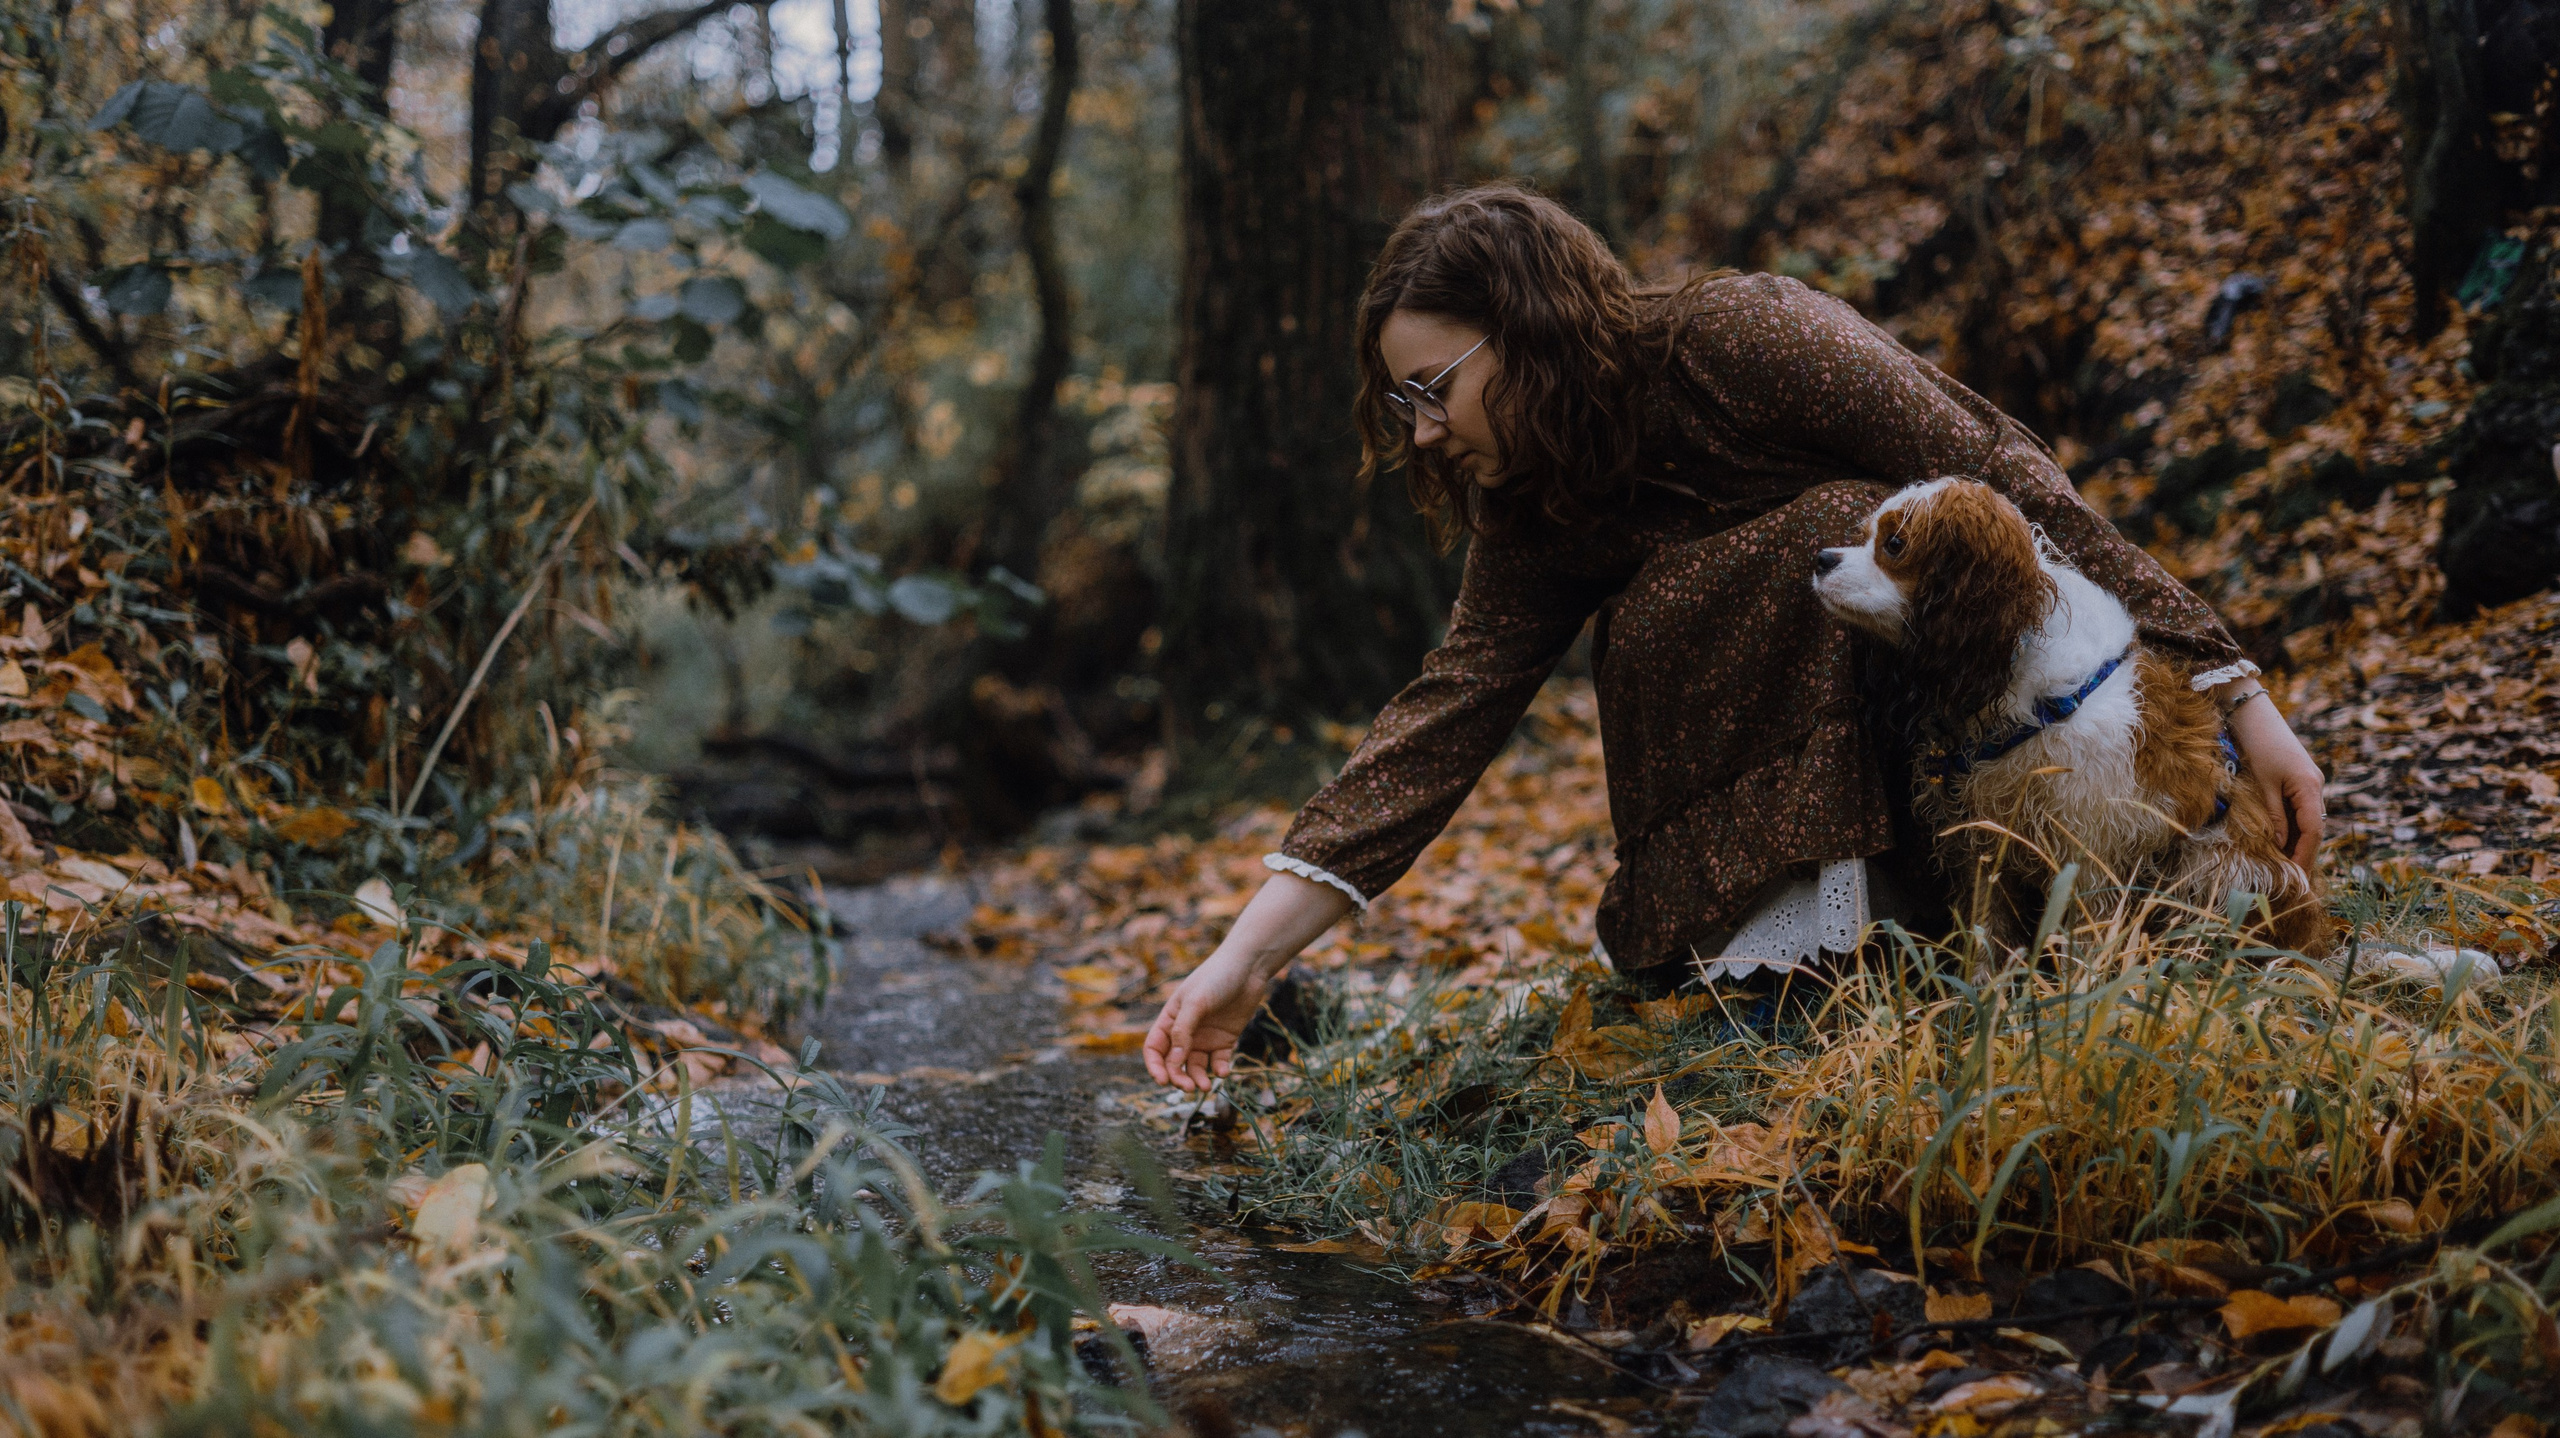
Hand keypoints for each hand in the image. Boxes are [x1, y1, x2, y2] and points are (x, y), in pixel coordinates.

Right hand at [1143, 949, 1269, 1091]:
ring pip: (1196, 1066)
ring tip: (1206, 1086)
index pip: (1155, 1049)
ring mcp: (1205, 1037)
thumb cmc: (1216, 978)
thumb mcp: (1195, 1002)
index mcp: (1170, 1019)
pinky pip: (1218, 1062)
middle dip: (1179, 1077)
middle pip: (1175, 1063)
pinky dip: (1218, 1070)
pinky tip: (1223, 1072)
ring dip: (1198, 1078)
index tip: (1162, 1081)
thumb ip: (1183, 1031)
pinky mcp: (1225, 1040)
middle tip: (1190, 1087)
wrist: (1248, 967)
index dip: (1155, 1067)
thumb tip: (1174, 1061)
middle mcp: (1186, 1031)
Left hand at [2225, 685, 2323, 868]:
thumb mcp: (2264, 784)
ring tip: (2289, 867)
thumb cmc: (2258, 746)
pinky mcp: (2300, 780)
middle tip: (2295, 880)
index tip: (2296, 877)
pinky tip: (2284, 842)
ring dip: (2299, 843)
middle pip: (2314, 829)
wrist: (2255, 715)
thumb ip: (2274, 815)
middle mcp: (2315, 787)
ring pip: (2309, 821)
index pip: (2313, 832)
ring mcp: (2310, 783)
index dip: (2304, 856)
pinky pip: (2301, 810)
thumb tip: (2281, 844)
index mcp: (2310, 788)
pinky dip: (2294, 827)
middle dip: (2305, 854)